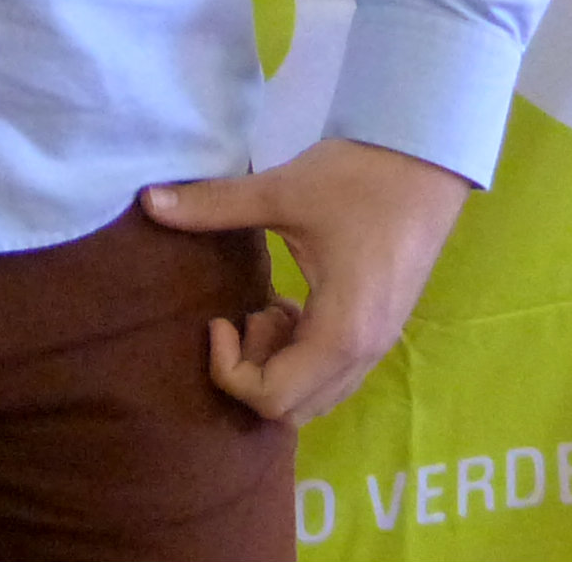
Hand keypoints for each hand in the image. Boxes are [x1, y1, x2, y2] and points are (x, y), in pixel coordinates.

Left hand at [142, 138, 472, 425]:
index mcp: (341, 334)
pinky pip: (331, 373)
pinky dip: (298, 353)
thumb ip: (213, 205)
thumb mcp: (280, 191)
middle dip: (251, 371)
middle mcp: (364, 355)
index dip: (229, 371)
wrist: (424, 162)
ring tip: (266, 305)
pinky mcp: (379, 330)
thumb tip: (147, 201)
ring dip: (276, 363)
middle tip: (243, 312)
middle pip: (293, 410)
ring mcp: (377, 346)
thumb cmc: (358, 180)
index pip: (274, 400)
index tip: (218, 318)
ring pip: (315, 395)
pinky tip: (288, 303)